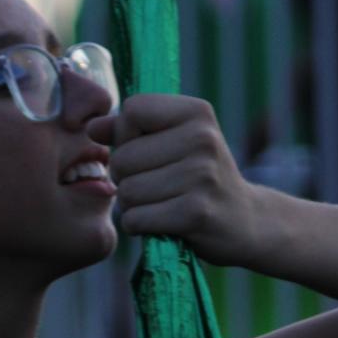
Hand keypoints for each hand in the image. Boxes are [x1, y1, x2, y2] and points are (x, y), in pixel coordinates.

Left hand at [87, 94, 278, 267]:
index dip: (126, 135)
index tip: (147, 150)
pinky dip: (140, 226)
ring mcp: (202, 176)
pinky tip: (163, 222)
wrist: (246, 220)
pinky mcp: (196, 213)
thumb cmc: (200, 176)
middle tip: (153, 185)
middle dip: (125, 177)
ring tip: (160, 203)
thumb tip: (92, 126)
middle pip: (123, 156)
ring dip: (133, 205)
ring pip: (127, 191)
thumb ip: (130, 129)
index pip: (132, 110)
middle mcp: (203, 138)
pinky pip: (136, 219)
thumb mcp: (173, 141)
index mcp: (197, 112)